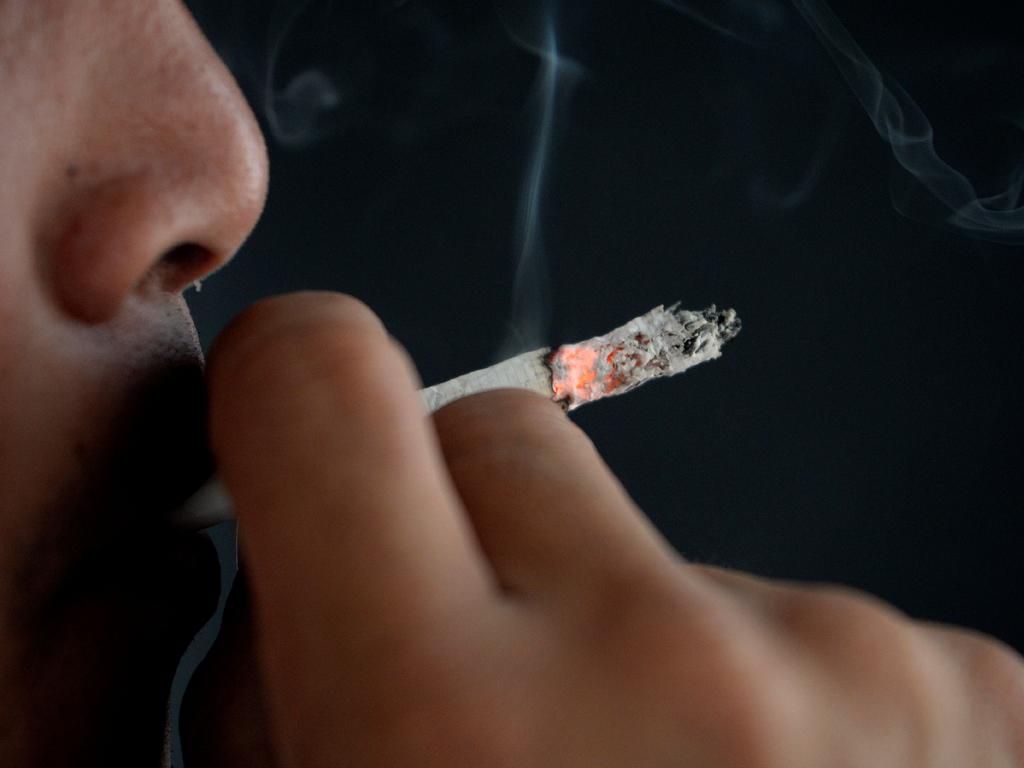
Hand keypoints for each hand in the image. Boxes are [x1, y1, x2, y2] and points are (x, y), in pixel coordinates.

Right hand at [183, 292, 1023, 766]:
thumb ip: (284, 687)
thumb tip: (298, 569)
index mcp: (449, 722)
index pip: (324, 381)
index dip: (294, 398)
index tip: (303, 449)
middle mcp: (673, 670)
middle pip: (503, 432)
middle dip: (463, 541)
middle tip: (481, 692)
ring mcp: (853, 669)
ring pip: (659, 541)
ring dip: (625, 643)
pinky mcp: (972, 688)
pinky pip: (798, 622)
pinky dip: (757, 702)